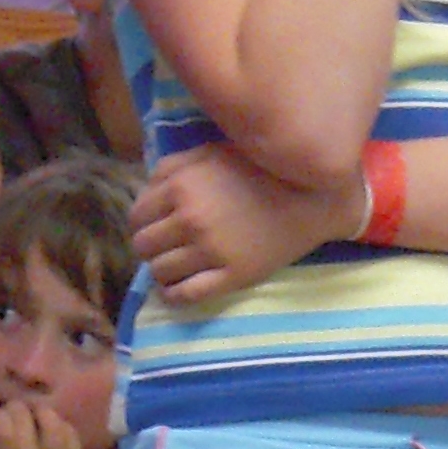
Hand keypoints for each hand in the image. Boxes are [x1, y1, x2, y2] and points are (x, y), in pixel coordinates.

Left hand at [134, 144, 353, 311]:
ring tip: (175, 267)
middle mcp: (190, 219)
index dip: (142, 224)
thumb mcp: (210, 153)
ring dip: (162, 271)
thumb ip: (172, 167)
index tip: (155, 228)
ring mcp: (211, 251)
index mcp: (181, 187)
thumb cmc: (258, 169)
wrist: (311, 196)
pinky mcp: (232, 276)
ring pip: (160, 272)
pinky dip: (174, 296)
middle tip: (165, 248)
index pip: (137, 217)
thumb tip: (145, 192)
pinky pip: (186, 295)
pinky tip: (177, 290)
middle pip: (144, 247)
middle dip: (150, 248)